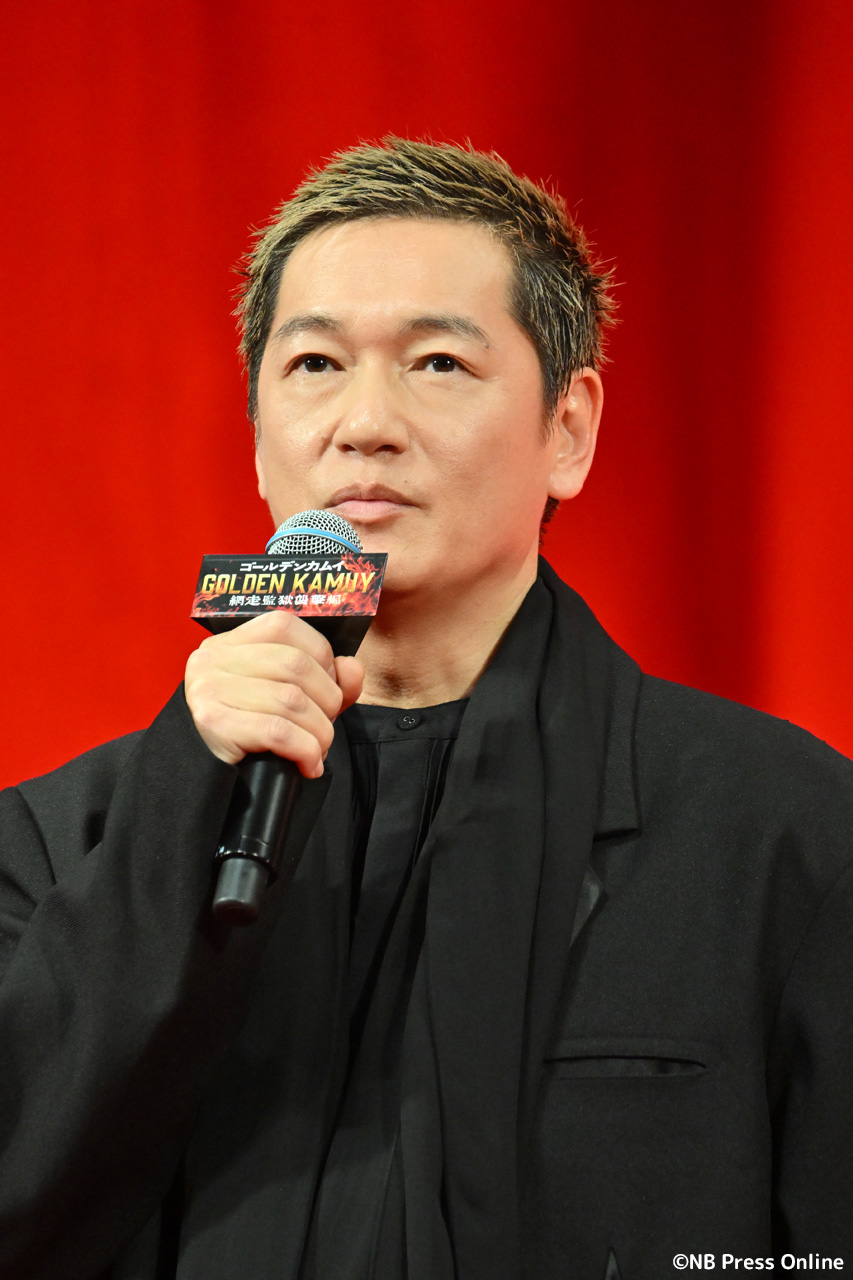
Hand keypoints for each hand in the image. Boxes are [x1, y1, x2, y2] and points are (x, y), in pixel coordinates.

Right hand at [184, 612, 363, 774]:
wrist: (205, 771)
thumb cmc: (249, 730)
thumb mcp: (289, 698)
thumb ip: (326, 681)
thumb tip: (352, 669)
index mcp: (231, 642)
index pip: (284, 626)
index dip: (319, 654)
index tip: (326, 686)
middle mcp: (213, 658)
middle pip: (294, 664)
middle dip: (326, 699)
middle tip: (324, 725)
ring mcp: (209, 688)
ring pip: (290, 699)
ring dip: (319, 731)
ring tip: (319, 749)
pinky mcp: (213, 722)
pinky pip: (278, 731)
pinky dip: (305, 750)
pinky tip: (308, 764)